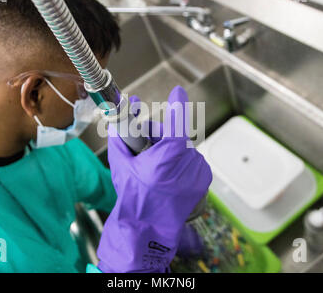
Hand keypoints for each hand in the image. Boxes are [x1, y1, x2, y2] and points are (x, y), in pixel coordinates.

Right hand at [97, 86, 211, 272]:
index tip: (177, 92)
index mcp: (167, 156)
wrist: (148, 229)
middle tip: (147, 144)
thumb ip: (119, 138)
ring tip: (156, 167)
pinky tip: (168, 177)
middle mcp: (187, 163)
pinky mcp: (204, 181)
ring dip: (171, 152)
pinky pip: (192, 162)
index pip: (178, 122)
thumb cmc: (134, 199)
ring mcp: (198, 172)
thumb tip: (119, 120)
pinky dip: (181, 164)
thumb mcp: (120, 165)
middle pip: (176, 137)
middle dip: (162, 136)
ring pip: (184, 150)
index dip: (177, 104)